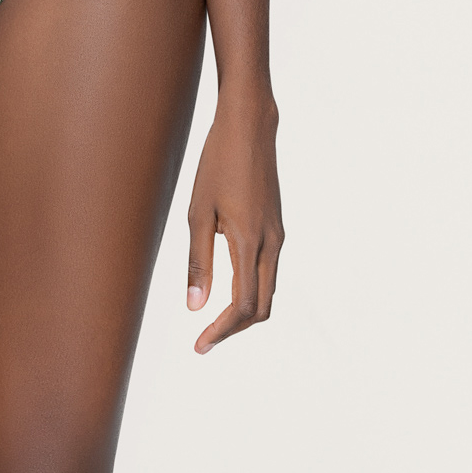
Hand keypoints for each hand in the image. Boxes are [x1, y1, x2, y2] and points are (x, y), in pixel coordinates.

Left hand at [184, 89, 281, 355]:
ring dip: (243, 312)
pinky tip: (226, 288)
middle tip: (204, 340)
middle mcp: (271, 244)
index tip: (199, 346)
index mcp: (249, 242)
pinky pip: (268, 272)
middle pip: (261, 307)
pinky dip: (250, 290)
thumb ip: (197, 261)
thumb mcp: (198, 212)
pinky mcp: (276, 227)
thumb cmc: (218, 164)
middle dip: (234, 329)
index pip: (242, 306)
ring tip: (212, 320)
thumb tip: (194, 307)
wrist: (250, 127)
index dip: (221, 332)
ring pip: (268, 291)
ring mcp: (277, 236)